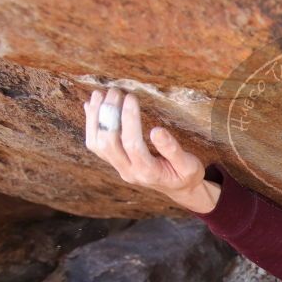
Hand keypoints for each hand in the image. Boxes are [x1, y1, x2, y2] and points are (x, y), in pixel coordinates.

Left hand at [83, 87, 219, 212]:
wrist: (180, 189)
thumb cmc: (186, 175)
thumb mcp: (189, 165)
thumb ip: (173, 150)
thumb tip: (157, 131)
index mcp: (148, 172)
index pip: (132, 143)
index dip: (129, 119)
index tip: (131, 97)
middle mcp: (129, 171)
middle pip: (108, 143)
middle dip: (109, 114)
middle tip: (115, 92)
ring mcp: (119, 167)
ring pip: (97, 144)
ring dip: (95, 118)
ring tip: (99, 94)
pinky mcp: (115, 162)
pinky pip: (96, 144)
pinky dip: (92, 124)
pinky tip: (91, 106)